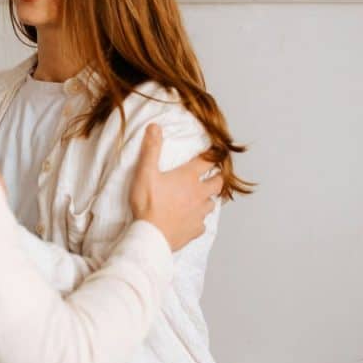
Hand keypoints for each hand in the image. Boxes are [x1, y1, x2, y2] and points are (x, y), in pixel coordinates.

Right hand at [129, 124, 222, 251]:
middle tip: (213, 174)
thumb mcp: (145, 172)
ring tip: (200, 197)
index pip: (206, 161)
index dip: (211, 155)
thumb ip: (152, 149)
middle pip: (217, 182)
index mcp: (188, 178)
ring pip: (211, 203)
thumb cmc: (148, 204)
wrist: (151, 235)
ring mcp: (198, 213)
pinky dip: (198, 220)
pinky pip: (202, 223)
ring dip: (208, 198)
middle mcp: (198, 194)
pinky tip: (191, 220)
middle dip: (217, 177)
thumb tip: (155, 127)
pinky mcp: (195, 229)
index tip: (215, 152)